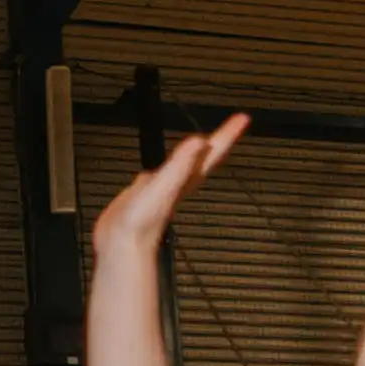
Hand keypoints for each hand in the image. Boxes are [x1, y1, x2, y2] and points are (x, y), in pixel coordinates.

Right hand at [92, 115, 247, 262]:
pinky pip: (162, 177)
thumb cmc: (142, 221)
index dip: (227, 134)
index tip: (242, 118)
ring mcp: (163, 190)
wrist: (122, 247)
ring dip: (194, 153)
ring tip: (203, 141)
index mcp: (185, 179)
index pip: (212, 152)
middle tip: (233, 125)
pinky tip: (159, 170)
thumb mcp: (163, 185)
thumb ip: (181, 164)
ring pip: (185, 166)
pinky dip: (166, 169)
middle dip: (218, 140)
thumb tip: (201, 141)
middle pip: (204, 157)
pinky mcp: (145, 196)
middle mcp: (178, 183)